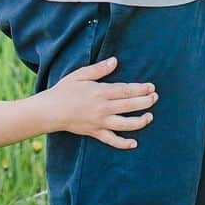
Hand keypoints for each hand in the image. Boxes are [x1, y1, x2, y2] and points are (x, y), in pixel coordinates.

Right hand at [42, 56, 157, 148]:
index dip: (141, 89)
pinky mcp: (95, 133)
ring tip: (150, 117)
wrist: (49, 111)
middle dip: (145, 102)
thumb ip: (99, 69)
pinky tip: (134, 144)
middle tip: (155, 98)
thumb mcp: (80, 75)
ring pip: (125, 124)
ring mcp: (99, 122)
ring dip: (140, 122)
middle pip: (129, 106)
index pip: (126, 91)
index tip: (152, 87)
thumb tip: (115, 61)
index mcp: (100, 92)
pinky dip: (123, 143)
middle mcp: (103, 108)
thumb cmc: (64, 90)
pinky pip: (112, 140)